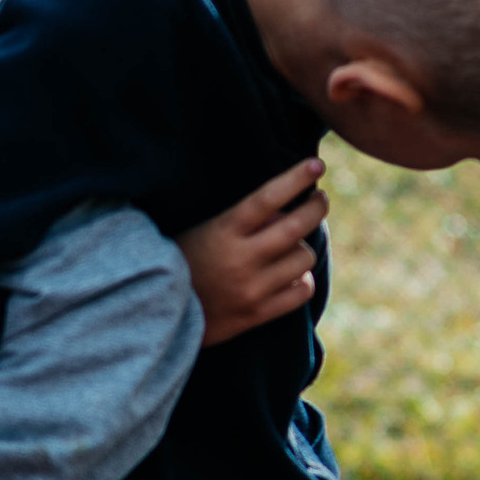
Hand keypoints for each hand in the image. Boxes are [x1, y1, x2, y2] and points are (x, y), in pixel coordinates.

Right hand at [181, 157, 327, 344]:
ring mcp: (251, 289)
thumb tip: (285, 210)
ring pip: (303, 258)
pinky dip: (302, 279)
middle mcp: (241, 259)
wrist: (161, 314)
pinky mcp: (256, 314)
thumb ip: (242, 221)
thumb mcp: (203, 230)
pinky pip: (301, 292)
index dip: (295, 179)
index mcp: (223, 232)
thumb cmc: (182, 262)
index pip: (267, 198)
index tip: (315, 165)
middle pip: (296, 227)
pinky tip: (292, 275)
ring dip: (303, 248)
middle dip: (315, 207)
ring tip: (292, 247)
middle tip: (318, 199)